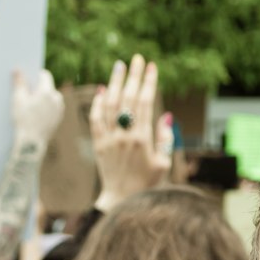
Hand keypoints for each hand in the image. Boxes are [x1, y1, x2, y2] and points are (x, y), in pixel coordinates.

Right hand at [11, 69, 63, 152]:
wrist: (31, 143)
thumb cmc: (23, 120)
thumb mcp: (18, 100)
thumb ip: (19, 82)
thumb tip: (18, 69)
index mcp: (47, 91)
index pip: (44, 75)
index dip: (35, 74)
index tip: (27, 77)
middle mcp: (57, 98)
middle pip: (47, 86)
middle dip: (37, 87)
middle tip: (25, 91)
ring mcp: (60, 108)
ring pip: (50, 96)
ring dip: (42, 97)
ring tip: (29, 103)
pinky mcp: (59, 117)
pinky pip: (52, 106)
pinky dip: (45, 106)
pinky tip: (35, 112)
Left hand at [89, 54, 172, 209]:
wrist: (121, 201)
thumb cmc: (147, 184)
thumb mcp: (163, 163)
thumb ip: (165, 139)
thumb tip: (164, 115)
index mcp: (142, 139)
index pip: (145, 102)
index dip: (148, 82)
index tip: (151, 66)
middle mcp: (124, 136)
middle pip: (127, 99)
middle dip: (133, 76)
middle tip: (136, 58)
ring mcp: (109, 139)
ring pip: (109, 105)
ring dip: (114, 83)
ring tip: (119, 65)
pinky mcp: (98, 145)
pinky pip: (95, 120)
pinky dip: (97, 104)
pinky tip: (100, 90)